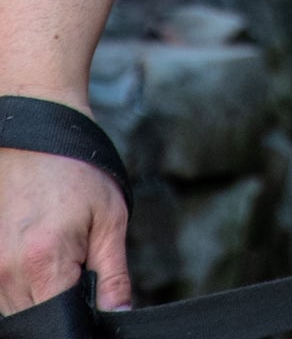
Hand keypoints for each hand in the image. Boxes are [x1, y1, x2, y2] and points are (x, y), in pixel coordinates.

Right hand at [0, 146, 131, 315]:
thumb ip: (113, 274)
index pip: (60, 323)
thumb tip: (119, 315)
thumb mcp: (110, 218)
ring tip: (55, 247)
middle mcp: (7, 272)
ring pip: (16, 307)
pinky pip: (2, 288)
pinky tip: (36, 247)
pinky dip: (21, 279)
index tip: (90, 289)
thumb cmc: (79, 170)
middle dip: (60, 300)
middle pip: (36, 319)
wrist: (38, 132)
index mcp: (44, 262)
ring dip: (39, 291)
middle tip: (75, 257)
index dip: (80, 315)